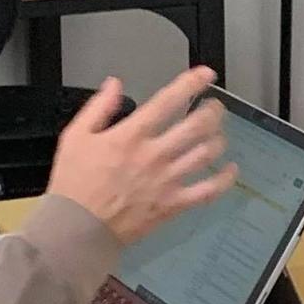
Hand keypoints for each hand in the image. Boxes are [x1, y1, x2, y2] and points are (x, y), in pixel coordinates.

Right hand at [47, 69, 238, 244]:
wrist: (74, 229)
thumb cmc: (73, 184)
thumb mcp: (74, 137)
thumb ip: (98, 107)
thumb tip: (115, 83)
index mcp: (131, 136)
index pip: (167, 101)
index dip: (191, 83)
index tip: (207, 74)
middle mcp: (154, 155)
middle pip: (197, 125)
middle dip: (213, 111)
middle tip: (215, 106)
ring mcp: (167, 180)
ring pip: (207, 153)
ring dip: (218, 139)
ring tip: (218, 133)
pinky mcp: (173, 204)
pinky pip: (208, 190)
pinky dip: (224, 179)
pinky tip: (230, 169)